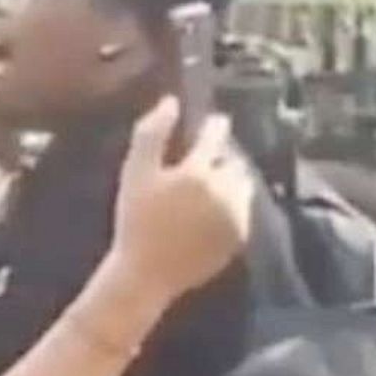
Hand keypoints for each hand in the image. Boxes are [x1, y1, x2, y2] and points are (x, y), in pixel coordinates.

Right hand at [110, 98, 252, 304]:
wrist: (147, 273)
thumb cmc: (135, 221)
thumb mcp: (133, 174)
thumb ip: (150, 135)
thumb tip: (170, 101)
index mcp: (198, 171)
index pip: (215, 136)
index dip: (214, 127)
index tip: (214, 123)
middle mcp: (224, 189)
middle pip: (233, 161)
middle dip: (222, 158)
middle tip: (206, 161)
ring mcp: (235, 215)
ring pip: (242, 185)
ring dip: (231, 180)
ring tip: (212, 186)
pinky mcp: (239, 237)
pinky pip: (242, 211)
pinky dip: (231, 206)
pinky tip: (211, 213)